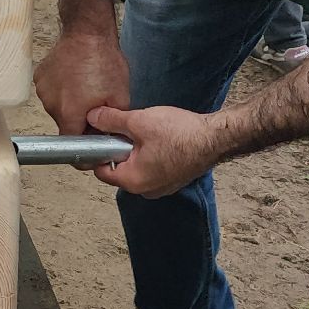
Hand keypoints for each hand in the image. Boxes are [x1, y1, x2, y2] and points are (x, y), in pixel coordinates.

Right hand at [34, 32, 129, 136]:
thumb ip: (112, 122)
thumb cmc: (104, 61)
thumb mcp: (119, 96)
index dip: (84, 146)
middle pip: (65, 125)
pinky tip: (74, 78)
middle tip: (95, 105)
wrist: (88, 32)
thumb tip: (109, 136)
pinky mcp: (39, 77)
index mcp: (69, 113)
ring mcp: (43, 90)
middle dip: (79, 121)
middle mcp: (51, 104)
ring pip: (58, 108)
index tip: (93, 140)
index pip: (72, 144)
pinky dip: (62, 90)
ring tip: (85, 87)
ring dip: (70, 105)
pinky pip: (51, 92)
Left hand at [85, 105, 218, 196]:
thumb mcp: (139, 121)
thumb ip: (111, 120)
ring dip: (137, 150)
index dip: (100, 150)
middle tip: (130, 128)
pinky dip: (151, 154)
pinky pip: (152, 167)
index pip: (101, 171)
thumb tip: (93, 117)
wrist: (216, 138)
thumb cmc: (181, 134)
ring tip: (149, 132)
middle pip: (119, 169)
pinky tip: (161, 138)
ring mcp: (161, 187)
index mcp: (133, 181)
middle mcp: (146, 190)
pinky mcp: (173, 180)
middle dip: (120, 148)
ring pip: (137, 167)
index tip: (103, 133)